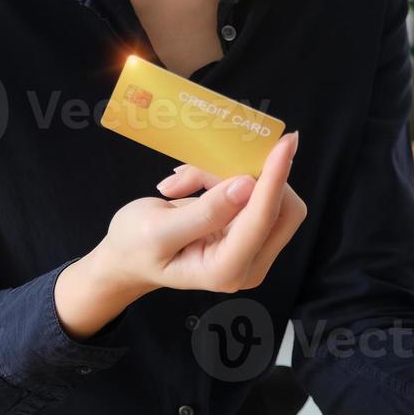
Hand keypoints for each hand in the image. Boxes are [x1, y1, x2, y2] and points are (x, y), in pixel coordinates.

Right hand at [98, 130, 305, 294]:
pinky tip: (193, 182)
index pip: (263, 220)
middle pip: (284, 211)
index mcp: (224, 271)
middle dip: (255, 176)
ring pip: (272, 197)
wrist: (129, 257)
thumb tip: (247, 185)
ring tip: (188, 178)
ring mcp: (253, 251)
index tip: (283, 144)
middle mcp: (248, 266)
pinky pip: (256, 194)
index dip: (275, 179)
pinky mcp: (250, 233)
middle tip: (208, 163)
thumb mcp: (157, 230)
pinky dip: (227, 178)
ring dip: (234, 174)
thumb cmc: (136, 246)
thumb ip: (205, 212)